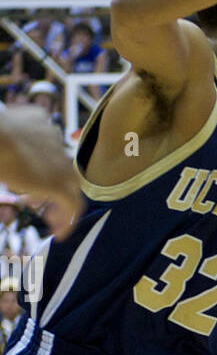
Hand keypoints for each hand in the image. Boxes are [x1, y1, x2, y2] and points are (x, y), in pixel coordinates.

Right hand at [0, 107, 80, 234]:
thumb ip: (7, 143)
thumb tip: (3, 160)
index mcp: (39, 121)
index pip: (47, 146)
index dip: (38, 166)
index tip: (25, 182)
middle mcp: (54, 139)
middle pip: (61, 167)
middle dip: (49, 186)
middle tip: (34, 203)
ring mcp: (60, 162)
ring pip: (70, 187)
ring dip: (61, 206)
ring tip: (50, 222)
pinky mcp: (59, 183)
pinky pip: (72, 205)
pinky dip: (68, 221)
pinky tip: (59, 233)